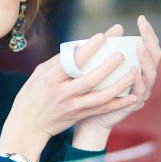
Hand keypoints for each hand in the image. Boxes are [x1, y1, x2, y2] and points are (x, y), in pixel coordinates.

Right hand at [0, 23, 141, 161]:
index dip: (89, 49)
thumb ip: (57, 62)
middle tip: (122, 54)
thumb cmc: (32, 95)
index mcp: (51, 79)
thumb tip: (79, 47)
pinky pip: (102, 109)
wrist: (28, 125)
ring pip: (99, 96)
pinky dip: (118, 103)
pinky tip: (132, 96)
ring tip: (132, 74)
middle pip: (89, 79)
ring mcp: (72, 106)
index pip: (72, 62)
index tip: (103, 36)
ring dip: (118, 86)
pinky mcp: (79, 116)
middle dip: (107, 66)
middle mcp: (63, 93)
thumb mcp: (38, 74)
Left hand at [74, 15, 160, 140]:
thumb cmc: (95, 88)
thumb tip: (110, 30)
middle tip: (144, 28)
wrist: (90, 115)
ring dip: (146, 60)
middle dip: (150, 41)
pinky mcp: (134, 104)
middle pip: (155, 57)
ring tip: (140, 48)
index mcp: (138, 66)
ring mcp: (141, 91)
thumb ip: (105, 52)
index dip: (148, 33)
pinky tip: (134, 72)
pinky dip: (137, 81)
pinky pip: (139, 92)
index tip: (141, 19)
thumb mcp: (99, 67)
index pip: (148, 46)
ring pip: (150, 74)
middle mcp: (144, 78)